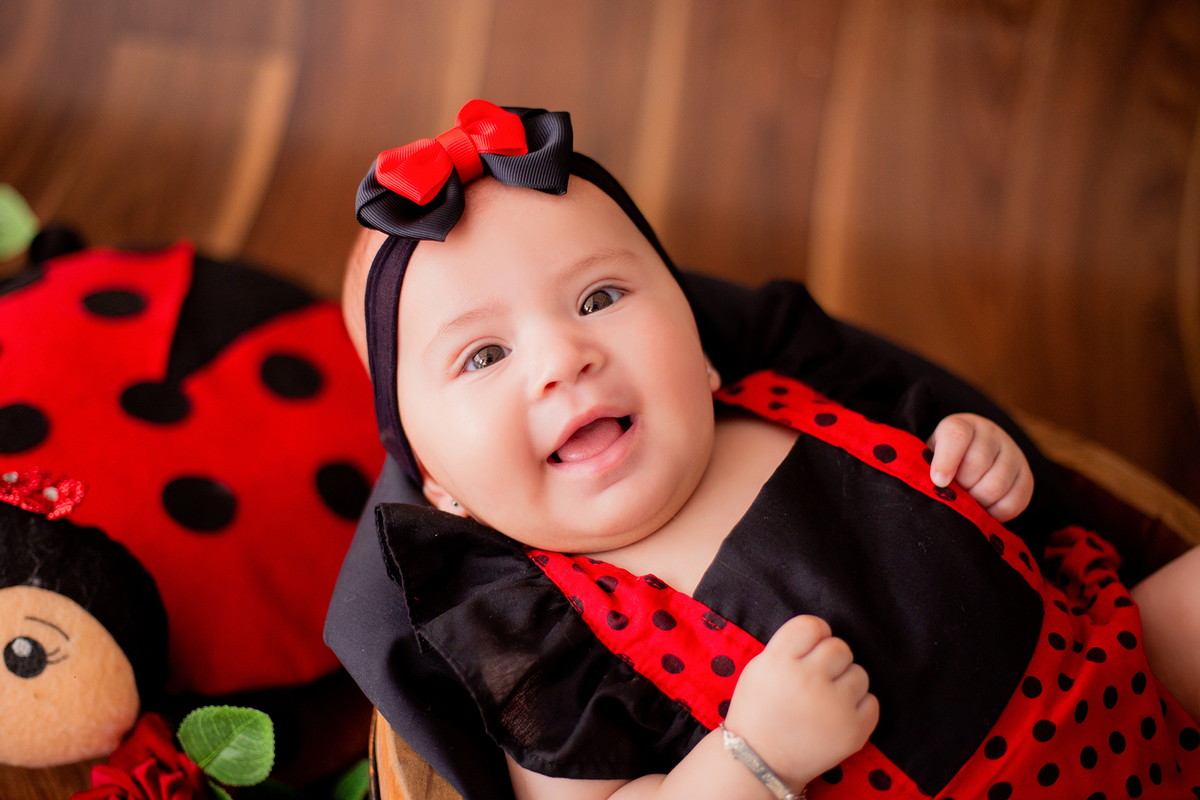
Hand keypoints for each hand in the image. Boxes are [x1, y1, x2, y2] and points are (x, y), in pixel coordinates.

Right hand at [723, 616, 877, 790]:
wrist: (761, 762)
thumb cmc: (758, 712)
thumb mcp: (759, 669)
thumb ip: (788, 648)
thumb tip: (820, 636)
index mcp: (780, 662)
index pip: (812, 625)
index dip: (815, 634)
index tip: (812, 647)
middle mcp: (808, 679)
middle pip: (839, 647)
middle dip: (831, 660)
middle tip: (818, 677)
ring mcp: (834, 706)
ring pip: (860, 673)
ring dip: (846, 682)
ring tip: (827, 699)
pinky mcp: (854, 731)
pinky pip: (872, 702)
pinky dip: (859, 707)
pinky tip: (839, 715)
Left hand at [926, 413, 1032, 521]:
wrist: (969, 462)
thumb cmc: (941, 463)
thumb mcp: (929, 457)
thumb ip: (928, 466)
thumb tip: (935, 485)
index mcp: (962, 425)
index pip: (956, 436)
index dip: (946, 460)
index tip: (938, 481)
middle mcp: (991, 434)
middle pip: (977, 466)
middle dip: (961, 487)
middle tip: (953, 493)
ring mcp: (1013, 454)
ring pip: (995, 487)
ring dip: (977, 502)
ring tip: (967, 501)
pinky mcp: (1026, 477)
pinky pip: (1012, 503)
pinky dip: (994, 513)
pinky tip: (983, 508)